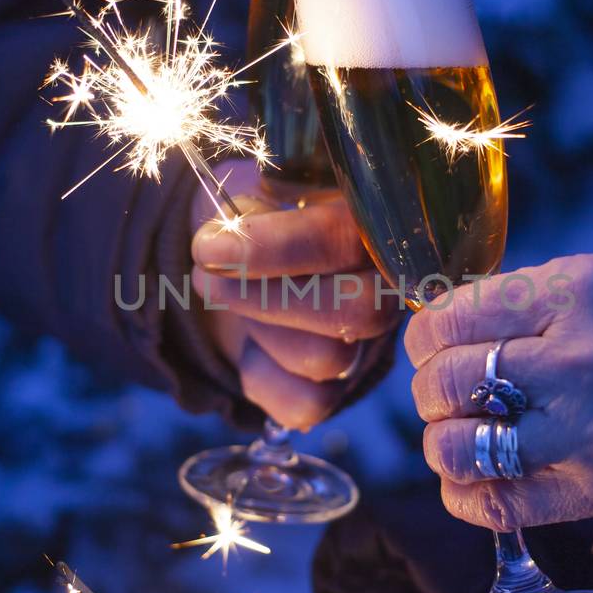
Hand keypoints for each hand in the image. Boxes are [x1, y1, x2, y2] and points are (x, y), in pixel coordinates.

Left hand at [191, 160, 396, 429]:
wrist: (231, 260)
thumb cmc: (250, 215)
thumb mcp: (250, 187)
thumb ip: (256, 195)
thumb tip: (235, 223)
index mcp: (371, 225)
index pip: (345, 240)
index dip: (277, 248)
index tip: (211, 247)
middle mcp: (386, 288)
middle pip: (358, 312)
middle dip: (266, 298)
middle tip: (207, 276)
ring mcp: (367, 345)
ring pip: (328, 359)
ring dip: (259, 328)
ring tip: (226, 297)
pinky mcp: (337, 393)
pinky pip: (307, 405)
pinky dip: (260, 377)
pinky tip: (248, 346)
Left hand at [404, 255, 592, 530]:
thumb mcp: (585, 281)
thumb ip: (508, 301)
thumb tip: (428, 332)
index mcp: (575, 296)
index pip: (449, 319)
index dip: (424, 336)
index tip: (435, 343)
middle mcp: (579, 366)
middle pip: (446, 383)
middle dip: (432, 388)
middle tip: (450, 388)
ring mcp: (585, 435)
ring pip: (457, 449)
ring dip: (443, 441)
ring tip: (464, 430)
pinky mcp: (589, 491)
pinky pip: (492, 504)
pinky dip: (465, 492)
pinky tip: (480, 472)